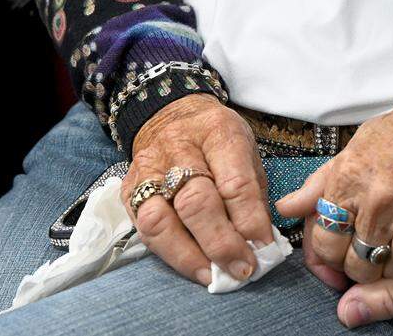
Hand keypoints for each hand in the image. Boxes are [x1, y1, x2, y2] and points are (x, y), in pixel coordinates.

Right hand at [120, 94, 273, 285]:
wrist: (171, 116)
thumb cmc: (217, 141)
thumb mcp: (246, 152)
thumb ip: (253, 194)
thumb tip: (261, 242)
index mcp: (217, 133)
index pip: (233, 182)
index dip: (250, 220)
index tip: (264, 247)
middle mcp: (178, 150)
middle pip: (195, 203)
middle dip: (221, 243)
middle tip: (243, 268)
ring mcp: (148, 171)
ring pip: (161, 220)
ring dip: (190, 255)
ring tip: (214, 276)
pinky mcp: (128, 191)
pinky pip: (145, 229)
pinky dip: (171, 255)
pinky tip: (194, 268)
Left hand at [276, 98, 392, 282]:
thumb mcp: (360, 146)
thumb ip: (321, 182)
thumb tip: (287, 207)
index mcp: (352, 180)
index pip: (325, 243)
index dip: (331, 252)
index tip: (342, 246)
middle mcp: (383, 202)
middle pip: (357, 266)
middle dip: (360, 265)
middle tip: (372, 251)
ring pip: (392, 274)